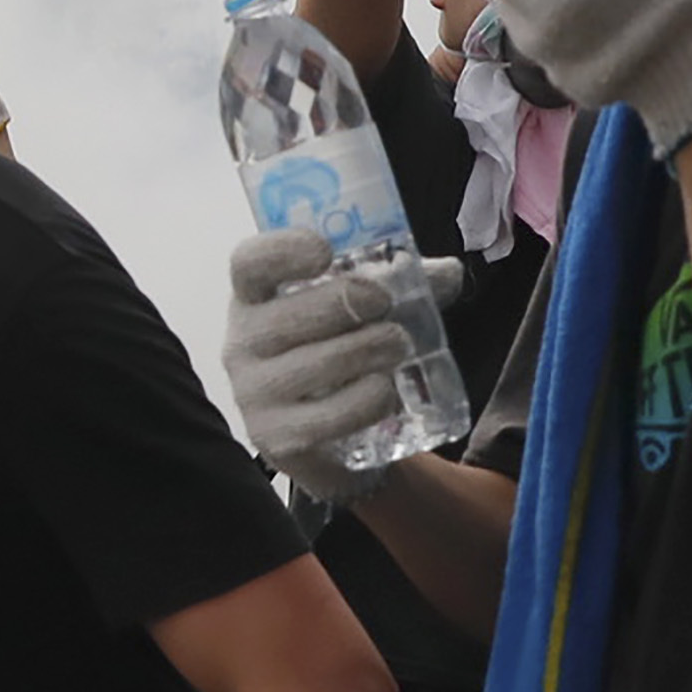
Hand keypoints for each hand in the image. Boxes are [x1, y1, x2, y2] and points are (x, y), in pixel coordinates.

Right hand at [224, 232, 464, 502]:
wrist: (324, 440)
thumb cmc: (335, 354)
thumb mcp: (357, 311)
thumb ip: (400, 284)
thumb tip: (449, 274)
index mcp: (253, 298)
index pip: (249, 263)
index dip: (284, 251)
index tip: (327, 251)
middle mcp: (241, 343)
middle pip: (295, 312)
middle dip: (352, 301)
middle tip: (386, 304)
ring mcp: (254, 394)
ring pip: (321, 363)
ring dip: (373, 349)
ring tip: (398, 346)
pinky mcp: (277, 438)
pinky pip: (334, 414)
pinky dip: (371, 398)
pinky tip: (387, 391)